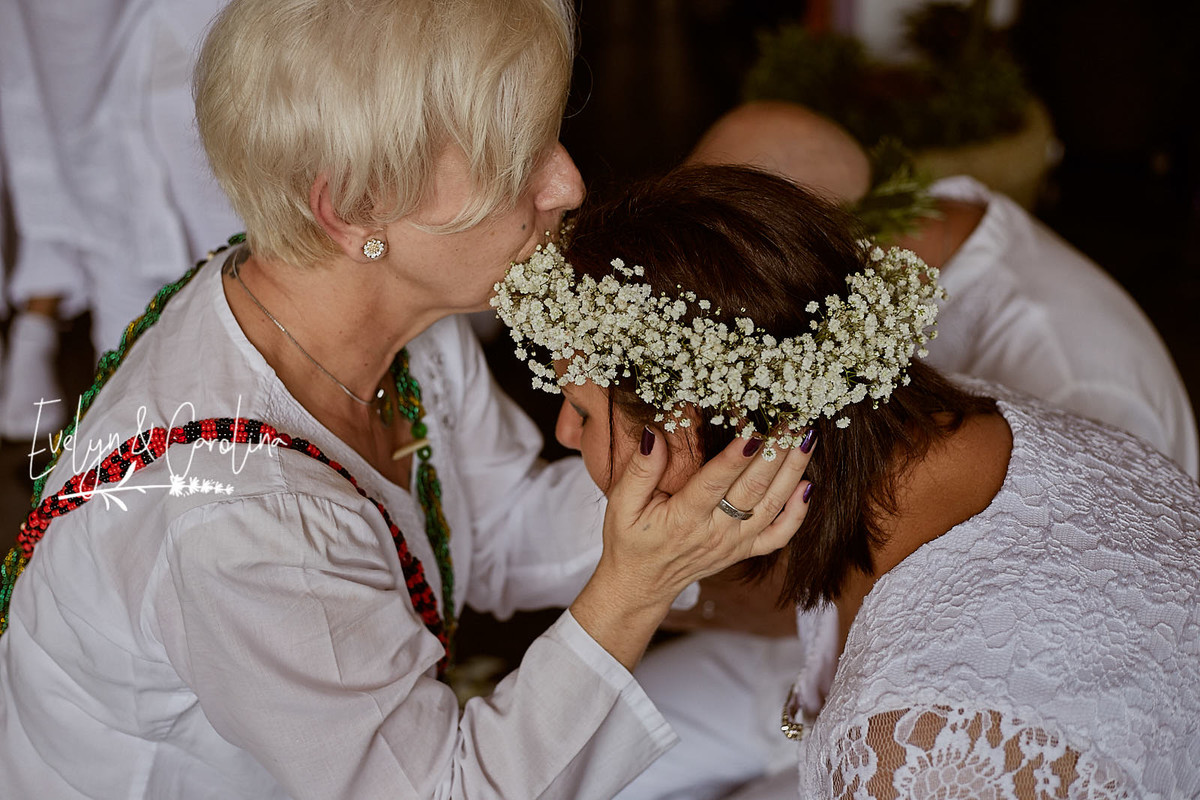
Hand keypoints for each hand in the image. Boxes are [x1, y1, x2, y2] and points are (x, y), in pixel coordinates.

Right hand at [571, 427, 812, 669]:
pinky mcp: (743, 551)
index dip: (736, 457)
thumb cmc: (630, 541)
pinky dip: (798, 514)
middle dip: (775, 452)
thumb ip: (640, 470)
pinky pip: (778, 536)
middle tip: (791, 421)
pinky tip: (808, 486)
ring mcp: (734, 543)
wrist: (641, 586)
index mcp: (683, 518)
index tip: (755, 430)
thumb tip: (654, 434)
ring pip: (772, 506)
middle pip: (753, 489)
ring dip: (793, 471)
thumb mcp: (622, 504)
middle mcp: (715, 532)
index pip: (714, 483)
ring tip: (806, 439)